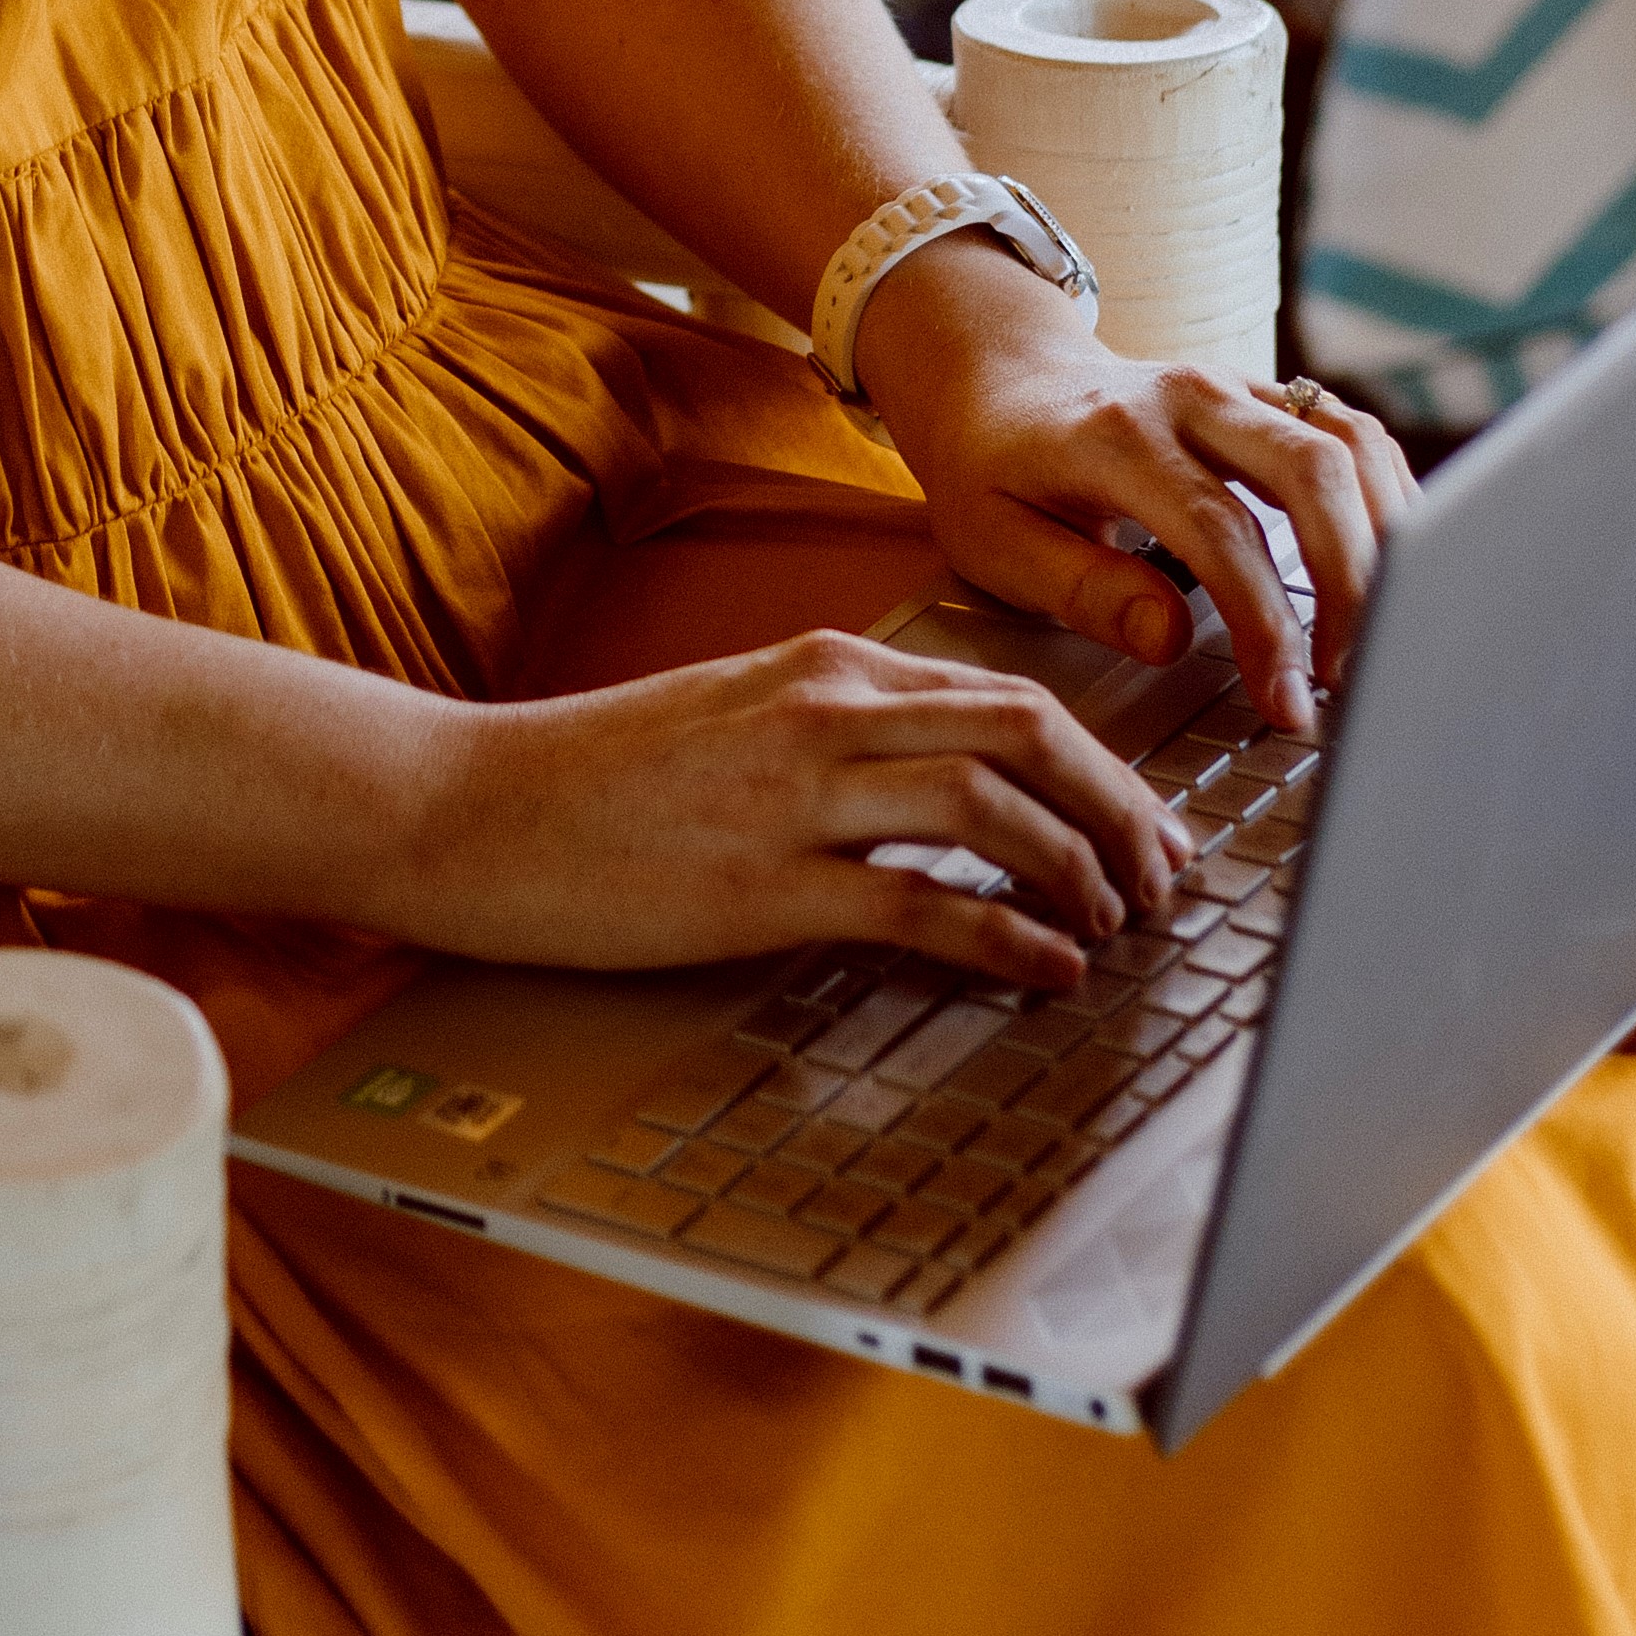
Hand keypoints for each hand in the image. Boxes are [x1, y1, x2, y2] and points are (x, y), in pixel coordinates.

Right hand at [404, 628, 1188, 991]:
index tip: (1147, 824)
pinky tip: (1046, 970)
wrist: (469, 805)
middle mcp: (825, 709)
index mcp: (826, 665)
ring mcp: (795, 795)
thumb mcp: (736, 715)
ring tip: (1114, 930)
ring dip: (1080, 873)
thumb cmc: (597, 775)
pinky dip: (1008, 937)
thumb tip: (947, 779)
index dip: (1103, 764)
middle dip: (1122, 810)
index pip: (1010, 694)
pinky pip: (923, 905)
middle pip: (1031, 736)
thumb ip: (839, 732)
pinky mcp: (763, 886)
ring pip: (995, 809)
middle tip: (1166, 880)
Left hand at [858, 241, 1418, 732]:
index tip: (1289, 704)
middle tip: (1356, 677)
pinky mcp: (1266, 394)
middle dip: (1354, 581)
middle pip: (1310, 470)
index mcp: (1115, 436)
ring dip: (1387, 536)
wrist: (999, 378)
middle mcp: (1188, 396)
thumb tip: (1170, 639)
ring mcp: (1235, 385)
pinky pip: (1352, 432)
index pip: (1219, 530)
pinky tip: (1391, 567)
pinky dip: (1387, 496)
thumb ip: (1082, 589)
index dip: (1267, 624)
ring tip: (1388, 633)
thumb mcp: (994, 541)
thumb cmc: (994, 470)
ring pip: (1347, 442)